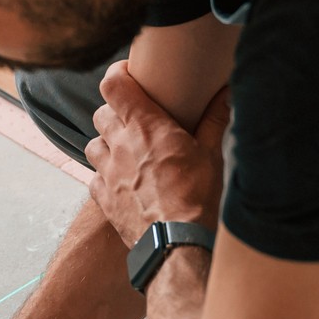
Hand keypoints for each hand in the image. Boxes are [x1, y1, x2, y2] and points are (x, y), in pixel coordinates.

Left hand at [84, 63, 230, 245]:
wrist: (175, 244)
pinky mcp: (102, 198)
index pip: (113, 85)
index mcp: (145, 126)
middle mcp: (119, 144)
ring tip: (126, 151)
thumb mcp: (210, 154)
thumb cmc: (195, 197)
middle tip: (135, 119)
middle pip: (101, 113)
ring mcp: (107, 172)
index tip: (130, 75)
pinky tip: (121, 181)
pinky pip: (94, 177)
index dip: (117, 75)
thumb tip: (225, 92)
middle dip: (115, 112)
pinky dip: (104, 175)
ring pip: (93, 144)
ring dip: (106, 143)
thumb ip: (214, 119)